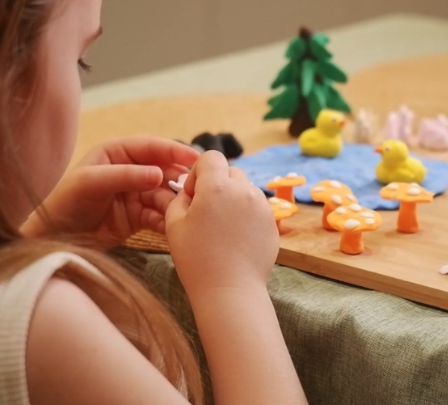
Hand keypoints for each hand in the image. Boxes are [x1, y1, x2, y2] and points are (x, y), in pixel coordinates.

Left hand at [21, 136, 198, 247]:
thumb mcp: (91, 182)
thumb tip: (159, 174)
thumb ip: (125, 176)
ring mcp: (135, 195)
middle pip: (163, 170)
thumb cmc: (65, 204)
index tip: (195, 158)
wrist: (54, 240)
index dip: (174, 150)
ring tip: (182, 212)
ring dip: (174, 203)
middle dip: (178, 180)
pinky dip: (167, 220)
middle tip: (196, 190)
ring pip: (164, 195)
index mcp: (116, 153)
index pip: (151, 147)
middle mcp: (129, 171)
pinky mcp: (138, 217)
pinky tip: (173, 226)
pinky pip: (159, 215)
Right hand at [165, 151, 278, 294]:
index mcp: (217, 187)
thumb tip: (190, 191)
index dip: (198, 172)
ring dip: (233, 198)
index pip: (210, 157)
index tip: (194, 195)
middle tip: (207, 212)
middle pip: (230, 171)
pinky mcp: (272, 222)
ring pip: (245, 188)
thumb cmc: (197, 259)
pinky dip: (246, 214)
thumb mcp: (174, 225)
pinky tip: (236, 237)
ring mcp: (262, 206)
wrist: (230, 290)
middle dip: (217, 184)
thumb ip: (180, 198)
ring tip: (222, 226)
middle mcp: (244, 191)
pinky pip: (257, 207)